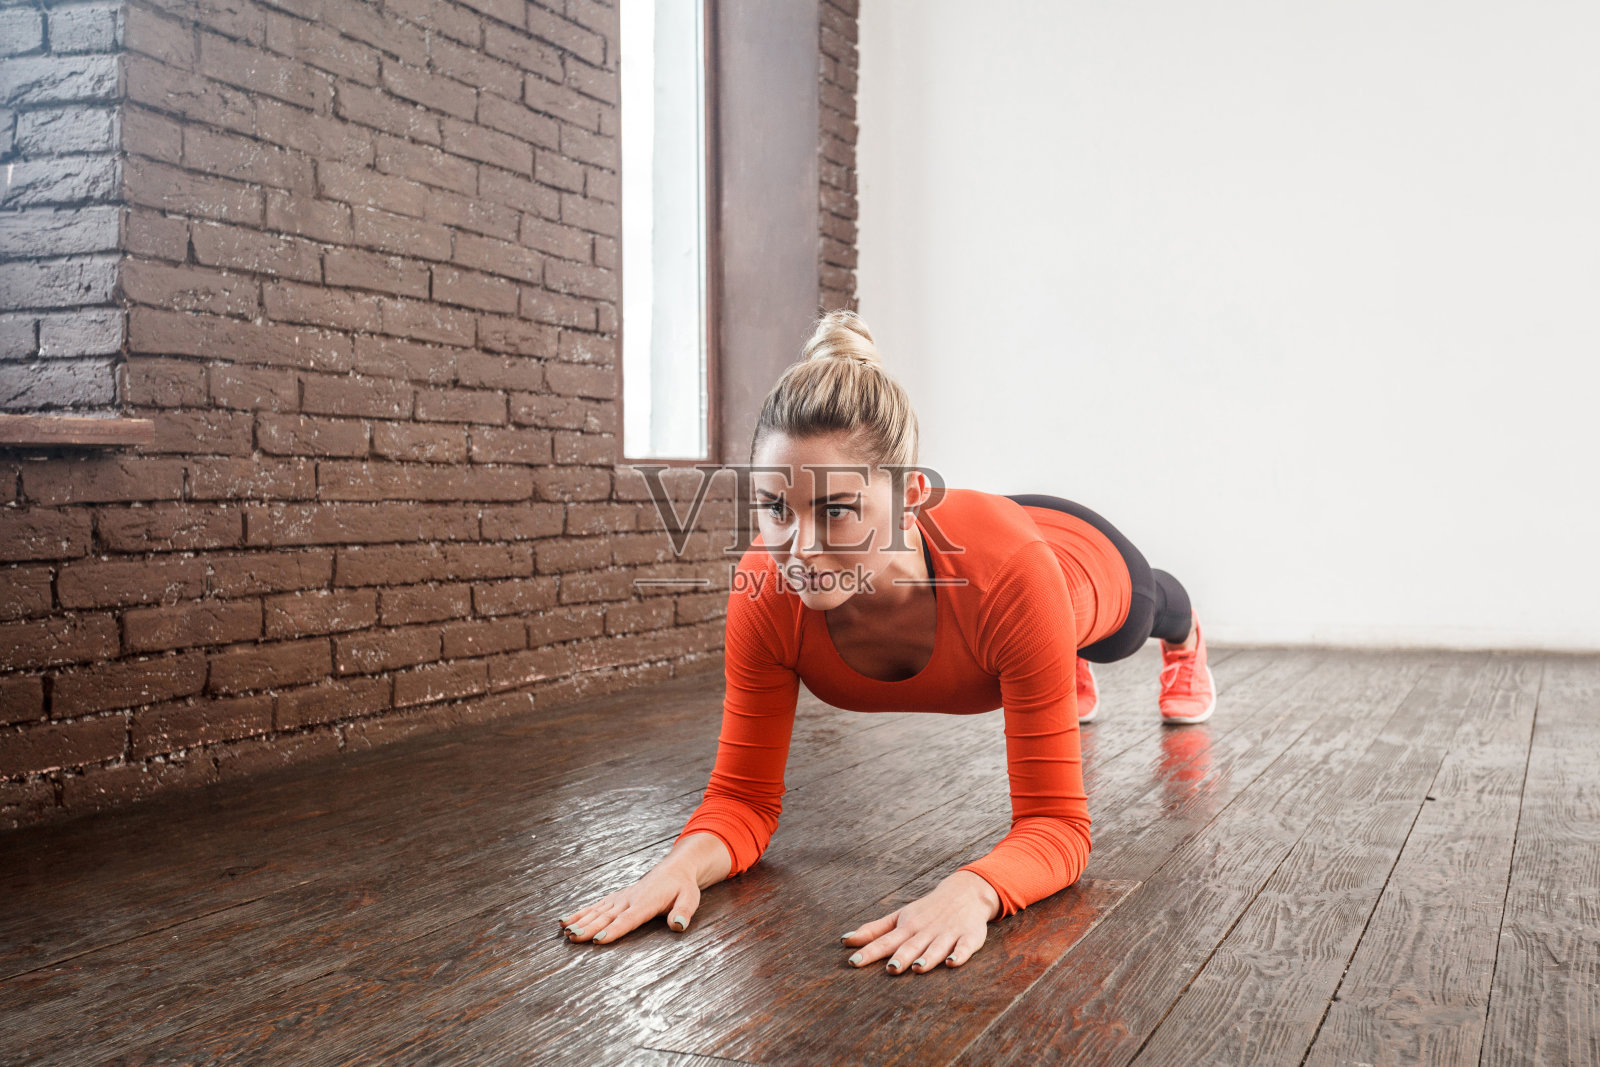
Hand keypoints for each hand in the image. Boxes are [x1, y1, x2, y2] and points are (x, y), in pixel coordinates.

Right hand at [560, 863, 699, 944]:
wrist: (674, 869)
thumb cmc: (683, 887)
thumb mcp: (690, 899)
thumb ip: (683, 912)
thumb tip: (678, 925)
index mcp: (647, 902)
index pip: (628, 919)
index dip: (613, 930)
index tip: (598, 940)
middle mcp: (630, 899)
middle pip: (607, 916)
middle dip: (589, 928)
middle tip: (573, 937)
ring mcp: (620, 898)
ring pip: (598, 911)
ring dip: (581, 921)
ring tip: (565, 931)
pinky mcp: (616, 898)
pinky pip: (596, 906)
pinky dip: (580, 912)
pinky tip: (565, 920)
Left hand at [840, 870, 1000, 974]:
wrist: (965, 892)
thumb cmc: (926, 910)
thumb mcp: (899, 917)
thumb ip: (873, 931)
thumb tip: (845, 941)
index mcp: (907, 927)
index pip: (885, 941)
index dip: (869, 952)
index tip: (853, 962)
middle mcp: (925, 931)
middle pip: (911, 946)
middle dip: (901, 957)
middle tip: (891, 968)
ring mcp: (947, 934)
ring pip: (936, 948)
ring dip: (927, 958)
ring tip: (917, 968)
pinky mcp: (969, 937)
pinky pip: (965, 947)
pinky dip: (959, 954)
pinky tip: (952, 962)